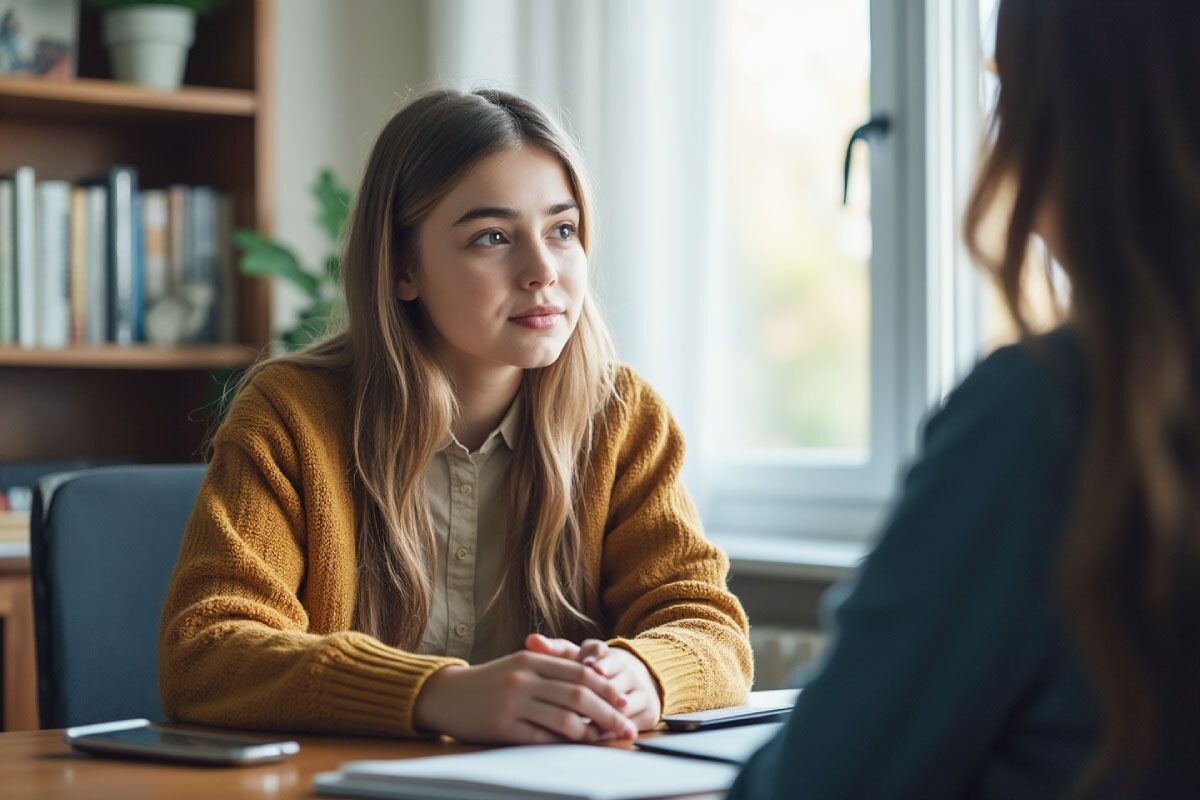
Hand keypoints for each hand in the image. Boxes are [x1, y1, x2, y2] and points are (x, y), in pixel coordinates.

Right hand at [411, 650, 636, 743]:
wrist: (447, 694)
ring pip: (564, 718)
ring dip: (590, 732)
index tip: (625, 702)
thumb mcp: (521, 665)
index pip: (580, 672)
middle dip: (608, 713)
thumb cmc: (491, 680)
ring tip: (606, 740)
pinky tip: (576, 747)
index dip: (607, 688)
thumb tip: (594, 680)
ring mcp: (513, 702)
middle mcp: (525, 678)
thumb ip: (553, 668)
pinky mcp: (502, 726)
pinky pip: (541, 737)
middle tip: (626, 728)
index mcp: (532, 659)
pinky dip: (563, 743)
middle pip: (579, 695)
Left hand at [525, 634, 661, 730]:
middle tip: (587, 700)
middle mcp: (626, 669)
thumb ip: (552, 651)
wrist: (629, 683)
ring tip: (592, 722)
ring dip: (607, 712)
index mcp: (605, 653)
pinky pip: (633, 720)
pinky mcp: (648, 711)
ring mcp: (639, 689)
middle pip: (613, 678)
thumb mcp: (572, 659)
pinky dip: (616, 729)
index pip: (600, 651)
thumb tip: (531, 640)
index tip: (589, 667)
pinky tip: (601, 736)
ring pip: (624, 702)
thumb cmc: (590, 672)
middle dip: (601, 690)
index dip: (595, 659)